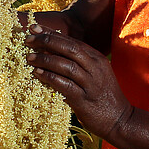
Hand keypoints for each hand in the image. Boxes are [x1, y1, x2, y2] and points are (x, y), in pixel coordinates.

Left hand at [25, 26, 135, 140]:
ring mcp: (90, 83)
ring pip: (65, 65)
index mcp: (97, 59)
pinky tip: (37, 73)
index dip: (52, 33)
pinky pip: (64, 84)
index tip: (34, 28)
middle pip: (69, 48)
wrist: (120, 120)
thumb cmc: (102, 97)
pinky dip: (49, 77)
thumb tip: (51, 54)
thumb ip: (78, 64)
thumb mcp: (95, 74)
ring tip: (29, 57)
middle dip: (47, 41)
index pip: (72, 41)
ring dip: (45, 59)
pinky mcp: (84, 100)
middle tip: (28, 39)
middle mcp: (95, 68)